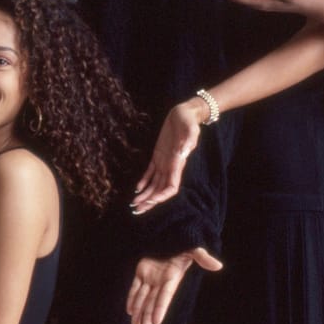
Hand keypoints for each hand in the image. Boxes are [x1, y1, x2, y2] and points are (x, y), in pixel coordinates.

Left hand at [124, 247, 222, 323]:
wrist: (171, 235)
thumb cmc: (184, 242)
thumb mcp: (193, 249)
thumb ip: (203, 258)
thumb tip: (218, 266)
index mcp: (172, 278)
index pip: (165, 296)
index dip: (160, 309)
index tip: (156, 322)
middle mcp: (160, 280)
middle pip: (153, 301)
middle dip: (148, 316)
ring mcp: (150, 276)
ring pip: (143, 297)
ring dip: (139, 311)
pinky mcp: (142, 270)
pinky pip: (135, 286)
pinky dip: (132, 298)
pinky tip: (130, 311)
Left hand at [131, 100, 207, 214]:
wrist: (185, 113)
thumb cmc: (188, 121)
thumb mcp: (190, 129)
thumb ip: (188, 141)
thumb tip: (183, 153)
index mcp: (178, 163)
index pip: (171, 187)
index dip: (162, 196)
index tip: (151, 201)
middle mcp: (171, 166)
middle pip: (160, 190)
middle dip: (150, 201)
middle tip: (137, 210)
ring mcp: (164, 162)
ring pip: (154, 184)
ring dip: (145, 195)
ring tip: (134, 204)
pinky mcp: (158, 155)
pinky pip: (150, 172)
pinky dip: (144, 182)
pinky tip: (137, 189)